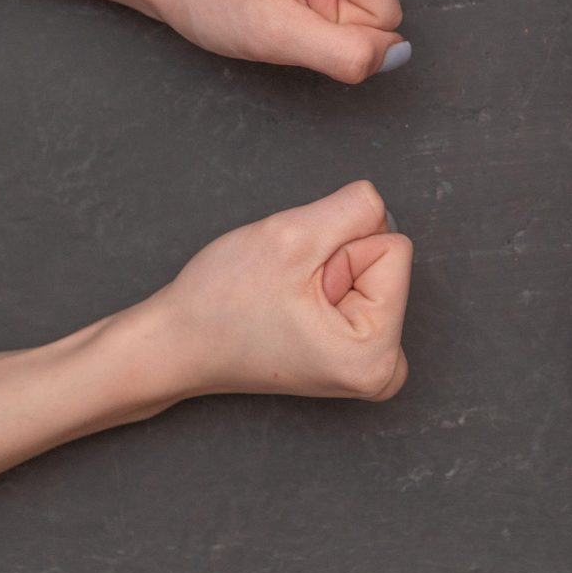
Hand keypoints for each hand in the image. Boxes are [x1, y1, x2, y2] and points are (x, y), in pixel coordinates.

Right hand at [146, 180, 411, 400]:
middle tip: (287, 292)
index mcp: (376, 355)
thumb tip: (380, 202)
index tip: (295, 285)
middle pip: (388, 261)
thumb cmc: (219, 304)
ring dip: (329, 273)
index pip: (394, 248)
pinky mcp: (358, 354)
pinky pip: (363, 287)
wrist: (177, 343)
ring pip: (373, 270)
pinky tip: (292, 309)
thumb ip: (354, 208)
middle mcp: (384, 371)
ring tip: (287, 301)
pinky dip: (327, 287)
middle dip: (335, 262)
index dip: (338, 251)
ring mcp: (372, 365)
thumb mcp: (292, 235)